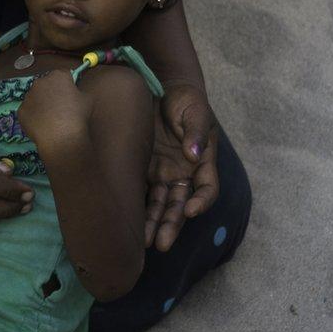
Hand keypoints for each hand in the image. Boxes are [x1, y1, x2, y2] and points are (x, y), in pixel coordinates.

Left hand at [17, 68, 90, 150]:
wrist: (61, 136)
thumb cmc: (77, 115)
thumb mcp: (88, 100)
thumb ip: (80, 91)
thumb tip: (76, 92)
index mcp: (57, 76)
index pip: (63, 74)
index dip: (67, 84)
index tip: (70, 94)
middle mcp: (40, 82)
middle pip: (46, 85)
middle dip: (51, 92)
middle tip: (59, 107)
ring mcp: (28, 96)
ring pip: (35, 98)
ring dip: (41, 104)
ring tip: (50, 118)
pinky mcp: (20, 110)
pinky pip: (28, 111)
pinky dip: (33, 116)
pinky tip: (41, 126)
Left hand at [144, 84, 218, 251]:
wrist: (162, 87)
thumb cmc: (186, 99)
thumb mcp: (195, 110)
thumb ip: (195, 131)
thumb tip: (193, 154)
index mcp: (202, 162)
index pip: (207, 189)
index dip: (202, 202)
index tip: (191, 211)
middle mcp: (183, 173)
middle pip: (180, 205)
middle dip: (172, 225)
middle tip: (161, 244)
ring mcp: (162, 173)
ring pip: (159, 204)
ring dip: (153, 223)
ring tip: (143, 242)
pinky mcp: (143, 169)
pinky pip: (140, 191)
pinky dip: (136, 207)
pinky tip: (125, 221)